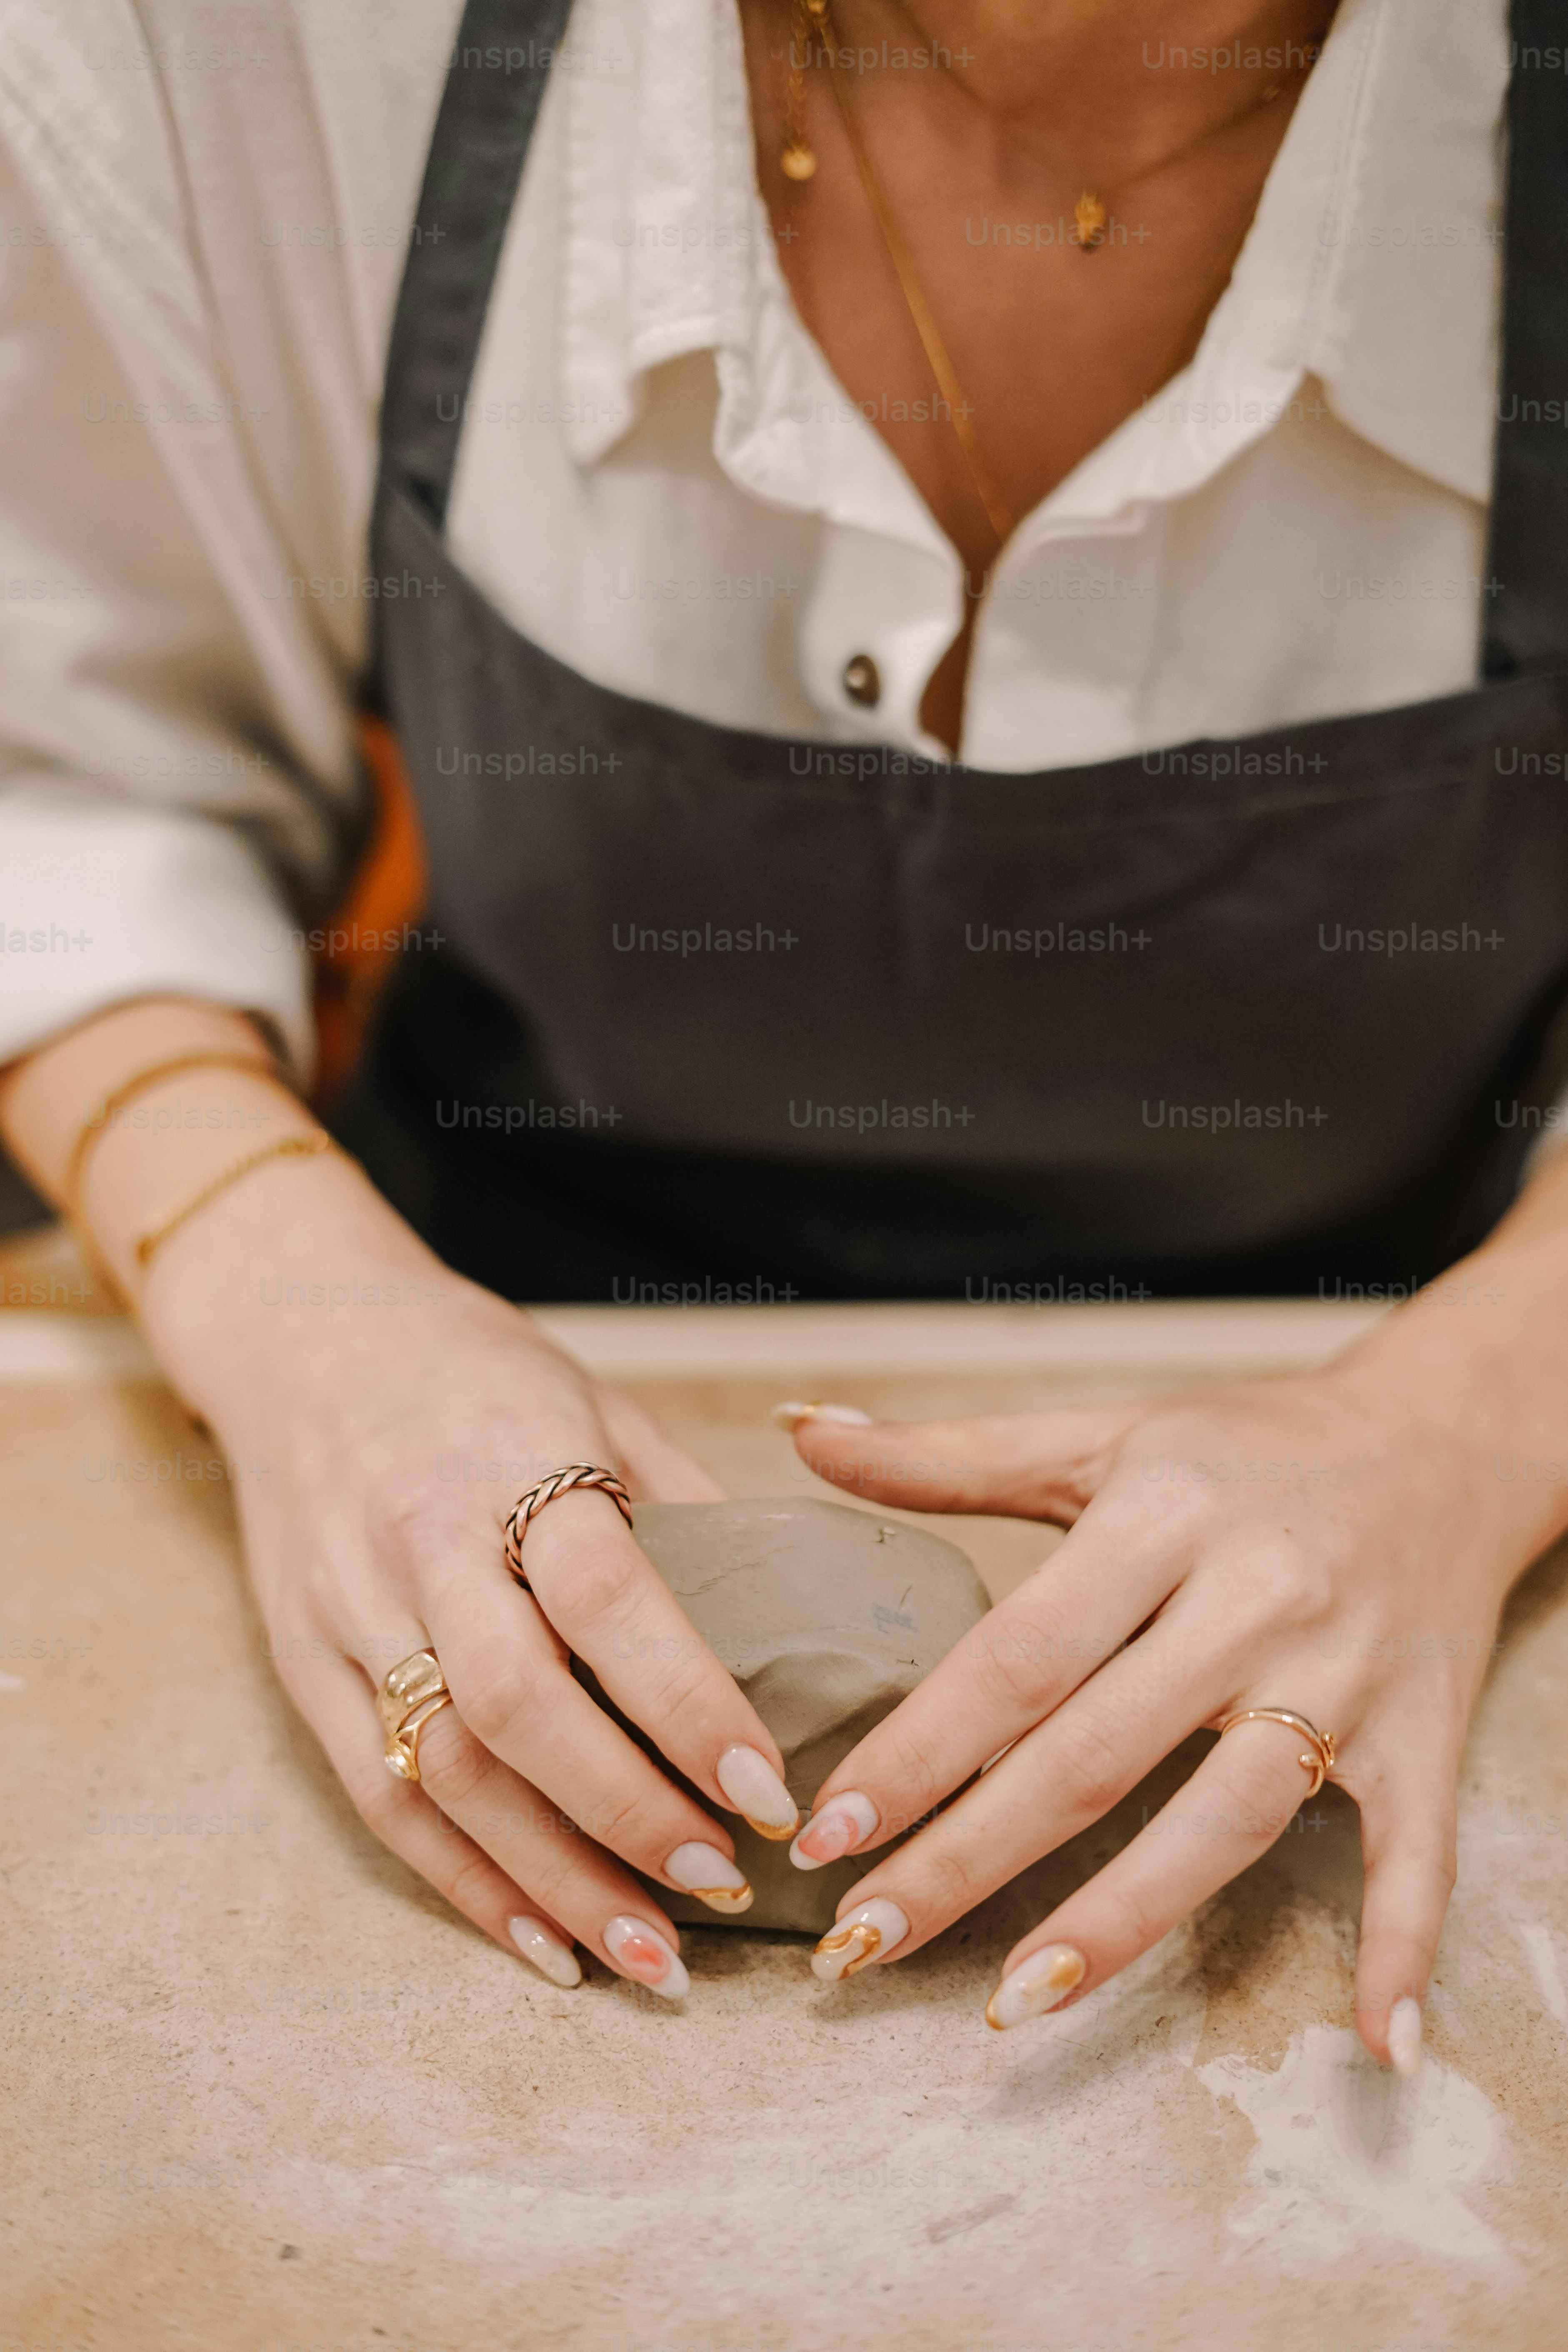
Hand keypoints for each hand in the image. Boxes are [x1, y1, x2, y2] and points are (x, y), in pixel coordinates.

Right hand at [142, 1155, 799, 1999]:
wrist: (302, 1335)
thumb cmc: (478, 1372)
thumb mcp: (597, 1402)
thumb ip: (686, 1505)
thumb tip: (804, 1619)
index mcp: (514, 1460)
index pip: (602, 1597)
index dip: (686, 1701)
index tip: (767, 1788)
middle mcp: (422, 1541)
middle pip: (516, 1706)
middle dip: (626, 1813)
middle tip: (724, 1881)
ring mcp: (350, 1609)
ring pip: (446, 1774)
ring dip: (554, 1880)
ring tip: (654, 1957)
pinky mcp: (302, 1664)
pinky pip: (381, 1797)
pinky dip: (466, 1885)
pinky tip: (546, 1945)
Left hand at [781, 1276, 1566, 2063]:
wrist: (1435, 1439)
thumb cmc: (1240, 1447)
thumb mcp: (1098, 1435)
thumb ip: (946, 1452)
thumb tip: (802, 1430)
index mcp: (1162, 1514)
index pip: (1017, 1656)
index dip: (916, 1749)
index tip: (826, 1830)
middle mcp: (1254, 1595)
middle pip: (1094, 1755)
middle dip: (968, 1859)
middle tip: (862, 1942)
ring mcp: (1345, 1672)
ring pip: (1225, 1816)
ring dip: (1123, 1921)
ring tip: (1016, 2001)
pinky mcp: (1424, 1731)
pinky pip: (1416, 1855)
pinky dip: (1403, 1948)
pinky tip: (1372, 2044)